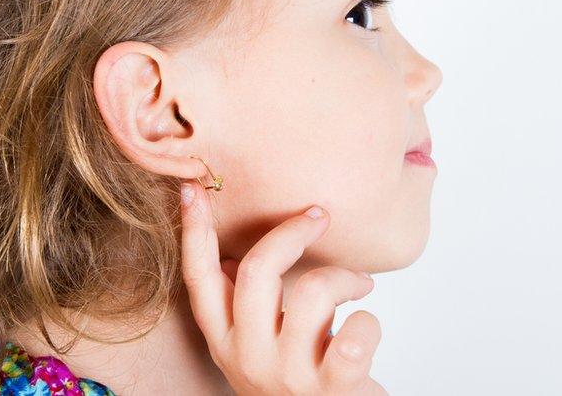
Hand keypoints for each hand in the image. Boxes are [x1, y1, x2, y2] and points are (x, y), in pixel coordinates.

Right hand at [178, 180, 386, 394]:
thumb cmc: (300, 380)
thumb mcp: (258, 343)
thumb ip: (244, 305)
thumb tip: (232, 254)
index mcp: (224, 340)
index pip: (199, 278)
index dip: (194, 231)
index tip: (192, 186)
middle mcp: (247, 357)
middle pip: (257, 272)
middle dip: (292, 233)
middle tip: (319, 216)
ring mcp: (289, 375)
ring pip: (312, 293)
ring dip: (344, 277)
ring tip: (359, 285)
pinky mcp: (332, 389)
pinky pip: (356, 334)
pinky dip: (369, 320)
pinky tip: (366, 324)